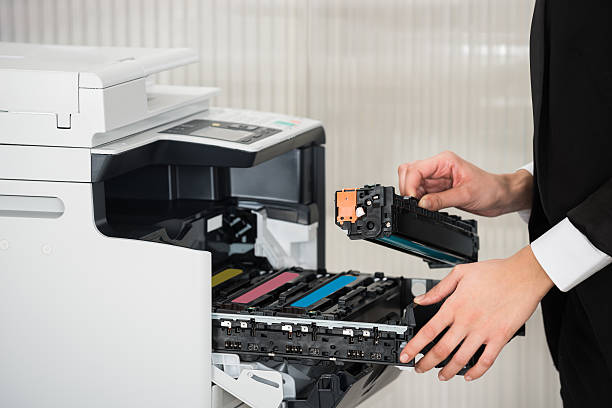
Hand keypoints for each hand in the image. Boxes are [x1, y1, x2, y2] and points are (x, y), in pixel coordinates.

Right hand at [397, 151, 532, 215]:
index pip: (416, 169)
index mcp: (444, 161)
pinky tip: (427, 207)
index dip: (411, 184)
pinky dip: (419, 201)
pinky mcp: (437, 189)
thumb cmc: (490, 189)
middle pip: (409, 172)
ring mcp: (436, 178)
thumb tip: (421, 204)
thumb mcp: (466, 195)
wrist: (500, 196)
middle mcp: (438, 167)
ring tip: (423, 206)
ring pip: (412, 183)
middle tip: (414, 203)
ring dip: (413, 195)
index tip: (413, 199)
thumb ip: (441, 200)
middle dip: (408, 188)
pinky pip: (420, 193)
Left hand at [399, 246, 552, 380]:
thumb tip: (420, 299)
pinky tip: (469, 375)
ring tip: (440, 375)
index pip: (428, 331)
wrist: (523, 275)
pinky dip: (476, 372)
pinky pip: (486, 360)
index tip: (406, 355)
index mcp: (454, 306)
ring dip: (448, 371)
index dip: (414, 346)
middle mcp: (467, 321)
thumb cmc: (495, 272)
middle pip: (441, 349)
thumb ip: (438, 289)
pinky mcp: (500, 337)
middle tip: (419, 368)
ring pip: (461, 358)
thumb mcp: (460, 273)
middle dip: (426, 363)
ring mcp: (483, 331)